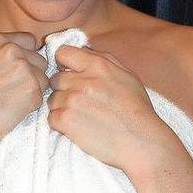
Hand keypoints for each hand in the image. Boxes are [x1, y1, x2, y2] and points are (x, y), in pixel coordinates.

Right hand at [0, 32, 47, 151]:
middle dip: (32, 74)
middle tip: (12, 89)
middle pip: (40, 60)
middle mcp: (13, 51)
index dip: (27, 56)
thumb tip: (12, 49)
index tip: (17, 69)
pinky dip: (31, 104)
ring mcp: (24, 69)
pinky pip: (41, 96)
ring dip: (33, 90)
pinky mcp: (32, 89)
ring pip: (43, 78)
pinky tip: (13, 108)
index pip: (30, 40)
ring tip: (11, 99)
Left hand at [47, 45, 168, 171]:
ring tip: (82, 117)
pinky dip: (61, 124)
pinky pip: (51, 118)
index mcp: (97, 66)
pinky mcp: (65, 121)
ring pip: (52, 99)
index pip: (63, 53)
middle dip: (64, 89)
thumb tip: (83, 51)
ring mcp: (71, 100)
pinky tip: (78, 128)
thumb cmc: (137, 110)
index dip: (64, 64)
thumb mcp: (127, 76)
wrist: (141, 142)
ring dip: (62, 107)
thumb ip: (104, 60)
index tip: (70, 74)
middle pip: (55, 79)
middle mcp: (82, 80)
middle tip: (81, 102)